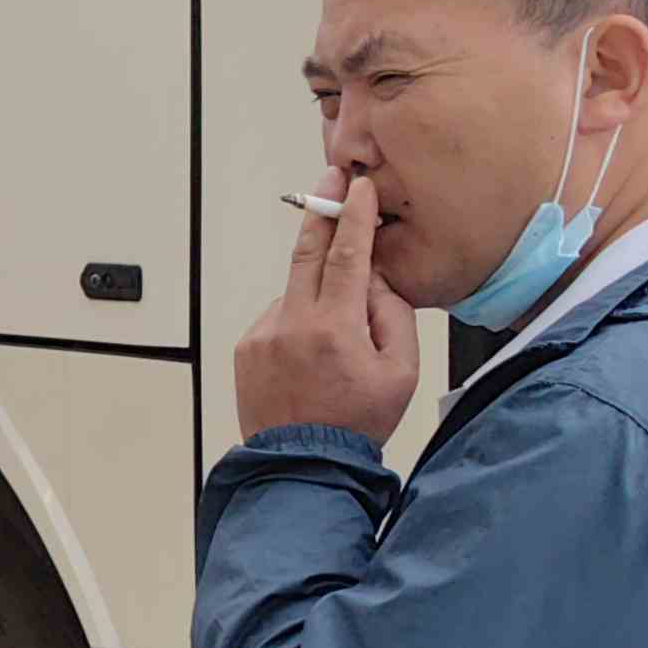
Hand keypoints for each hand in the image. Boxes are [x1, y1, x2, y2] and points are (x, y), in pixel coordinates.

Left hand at [233, 173, 420, 447]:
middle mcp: (292, 326)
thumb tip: (375, 278)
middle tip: (332, 182)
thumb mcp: (401, 371)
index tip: (358, 188)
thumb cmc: (357, 422)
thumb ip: (392, 315)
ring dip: (317, 296)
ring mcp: (263, 336)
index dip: (353, 216)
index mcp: (334, 329)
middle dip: (321, 213)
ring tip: (334, 344)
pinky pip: (279, 318)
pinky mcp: (247, 348)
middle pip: (306, 253)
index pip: (347, 256)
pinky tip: (311, 358)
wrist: (303, 465)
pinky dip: (298, 323)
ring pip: (296, 293)